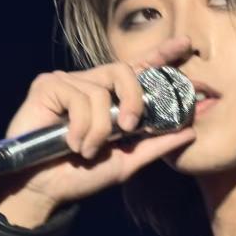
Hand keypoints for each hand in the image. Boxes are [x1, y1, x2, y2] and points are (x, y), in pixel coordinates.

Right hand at [0, 37, 196, 225]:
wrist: (45, 189)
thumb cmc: (80, 175)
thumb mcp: (126, 161)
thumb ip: (155, 145)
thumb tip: (190, 131)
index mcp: (109, 98)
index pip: (138, 70)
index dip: (160, 55)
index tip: (184, 46)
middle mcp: (90, 85)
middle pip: (123, 71)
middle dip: (133, 99)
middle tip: (128, 127)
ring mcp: (68, 82)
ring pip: (100, 92)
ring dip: (99, 129)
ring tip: (86, 150)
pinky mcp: (48, 85)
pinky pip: (78, 97)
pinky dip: (81, 126)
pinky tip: (70, 143)